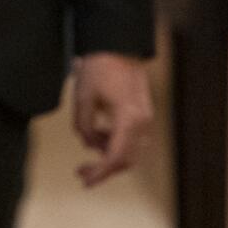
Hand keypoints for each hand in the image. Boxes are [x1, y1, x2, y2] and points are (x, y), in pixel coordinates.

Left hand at [71, 52, 152, 187]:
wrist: (118, 46)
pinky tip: (98, 136)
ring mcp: (146, 118)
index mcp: (129, 119)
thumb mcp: (83, 98)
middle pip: (126, 159)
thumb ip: (84, 126)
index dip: (100, 173)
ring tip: (88, 152)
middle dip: (104, 168)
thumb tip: (89, 144)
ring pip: (131, 150)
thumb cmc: (100, 67)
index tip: (86, 181)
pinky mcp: (143, 113)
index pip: (116, 157)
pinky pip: (132, 138)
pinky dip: (116, 142)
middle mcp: (142, 122)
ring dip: (109, 155)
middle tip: (82, 172)